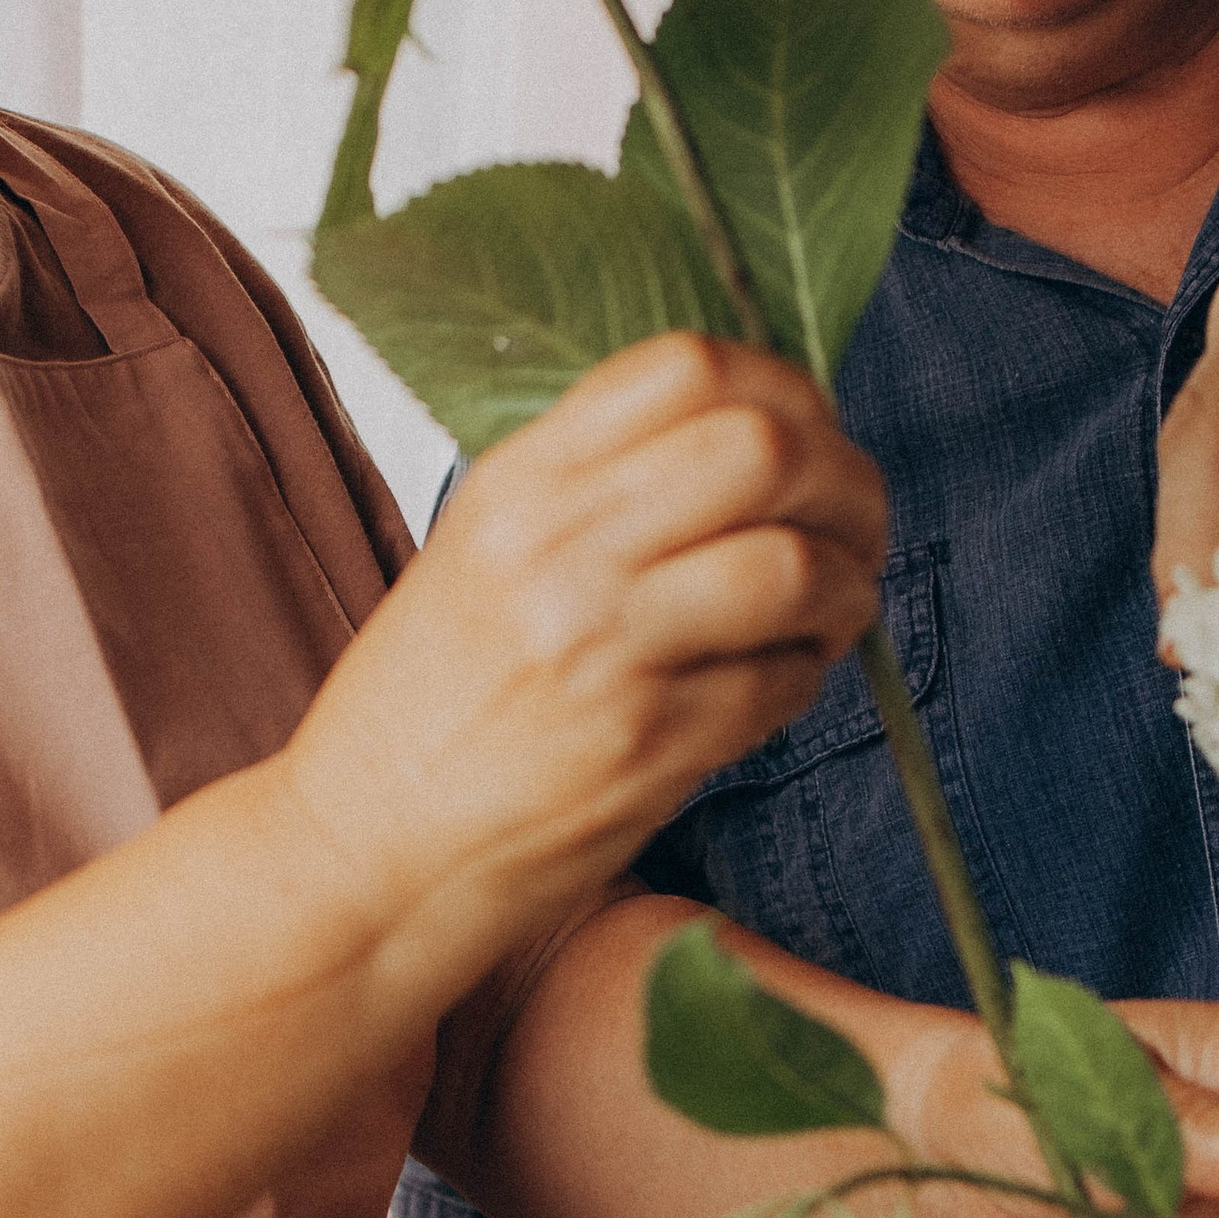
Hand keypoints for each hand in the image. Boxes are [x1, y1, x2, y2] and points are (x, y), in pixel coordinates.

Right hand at [279, 337, 887, 981]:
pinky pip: (780, 682)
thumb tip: (753, 442)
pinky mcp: (645, 746)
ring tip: (831, 611)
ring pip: (792, 566)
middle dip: (843, 483)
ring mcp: (602, 649)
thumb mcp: (480, 554)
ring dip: (845, 587)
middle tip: (853, 525)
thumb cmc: (429, 709)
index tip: (808, 433)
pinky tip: (779, 682)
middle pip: (763, 450)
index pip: (685, 368)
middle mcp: (558, 551)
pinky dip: (806, 678)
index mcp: (517, 485)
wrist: (365, 849)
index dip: (784, 390)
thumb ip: (595, 490)